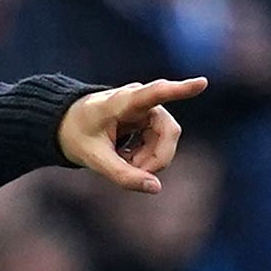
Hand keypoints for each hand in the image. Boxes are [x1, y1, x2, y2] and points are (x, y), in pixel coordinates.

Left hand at [57, 77, 206, 192]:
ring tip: (120, 161)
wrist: (67, 124)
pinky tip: (124, 157)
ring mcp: (149, 111)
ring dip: (147, 160)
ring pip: (166, 142)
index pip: (154, 93)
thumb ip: (121, 174)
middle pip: (168, 132)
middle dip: (154, 159)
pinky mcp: (152, 121)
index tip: (202, 83)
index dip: (179, 90)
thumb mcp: (93, 158)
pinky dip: (145, 158)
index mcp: (121, 102)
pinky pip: (160, 146)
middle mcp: (141, 101)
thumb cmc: (77, 135)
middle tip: (131, 173)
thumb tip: (156, 188)